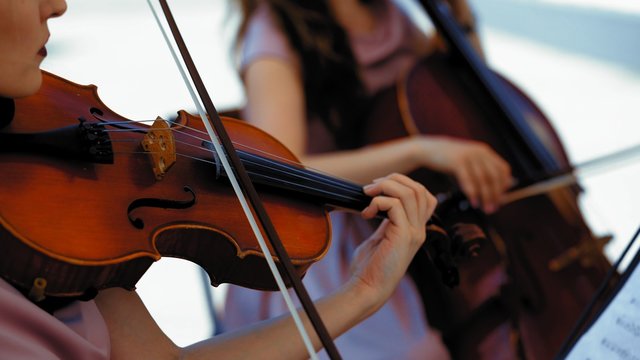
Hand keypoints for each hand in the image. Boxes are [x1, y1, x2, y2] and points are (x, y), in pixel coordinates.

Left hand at [346, 174, 435, 314]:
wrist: (367, 288)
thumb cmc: (369, 266)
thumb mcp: (380, 236)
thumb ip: (386, 220)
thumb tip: (380, 201)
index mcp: (415, 228)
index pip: (424, 195)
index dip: (404, 183)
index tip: (380, 188)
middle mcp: (419, 229)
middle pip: (418, 189)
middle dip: (393, 180)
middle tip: (370, 188)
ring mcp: (414, 233)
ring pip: (409, 193)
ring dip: (385, 187)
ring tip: (367, 195)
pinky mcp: (403, 236)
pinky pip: (396, 205)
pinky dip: (378, 202)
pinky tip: (366, 213)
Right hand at [414, 135, 511, 212]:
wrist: (428, 149)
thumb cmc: (448, 160)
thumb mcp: (468, 162)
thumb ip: (480, 172)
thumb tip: (494, 191)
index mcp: (484, 151)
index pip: (503, 169)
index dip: (504, 185)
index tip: (501, 198)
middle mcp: (479, 152)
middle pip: (494, 176)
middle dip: (496, 195)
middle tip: (493, 209)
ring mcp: (469, 156)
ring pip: (483, 180)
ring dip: (486, 197)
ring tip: (485, 209)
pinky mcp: (457, 162)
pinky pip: (469, 180)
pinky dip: (472, 194)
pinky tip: (473, 203)